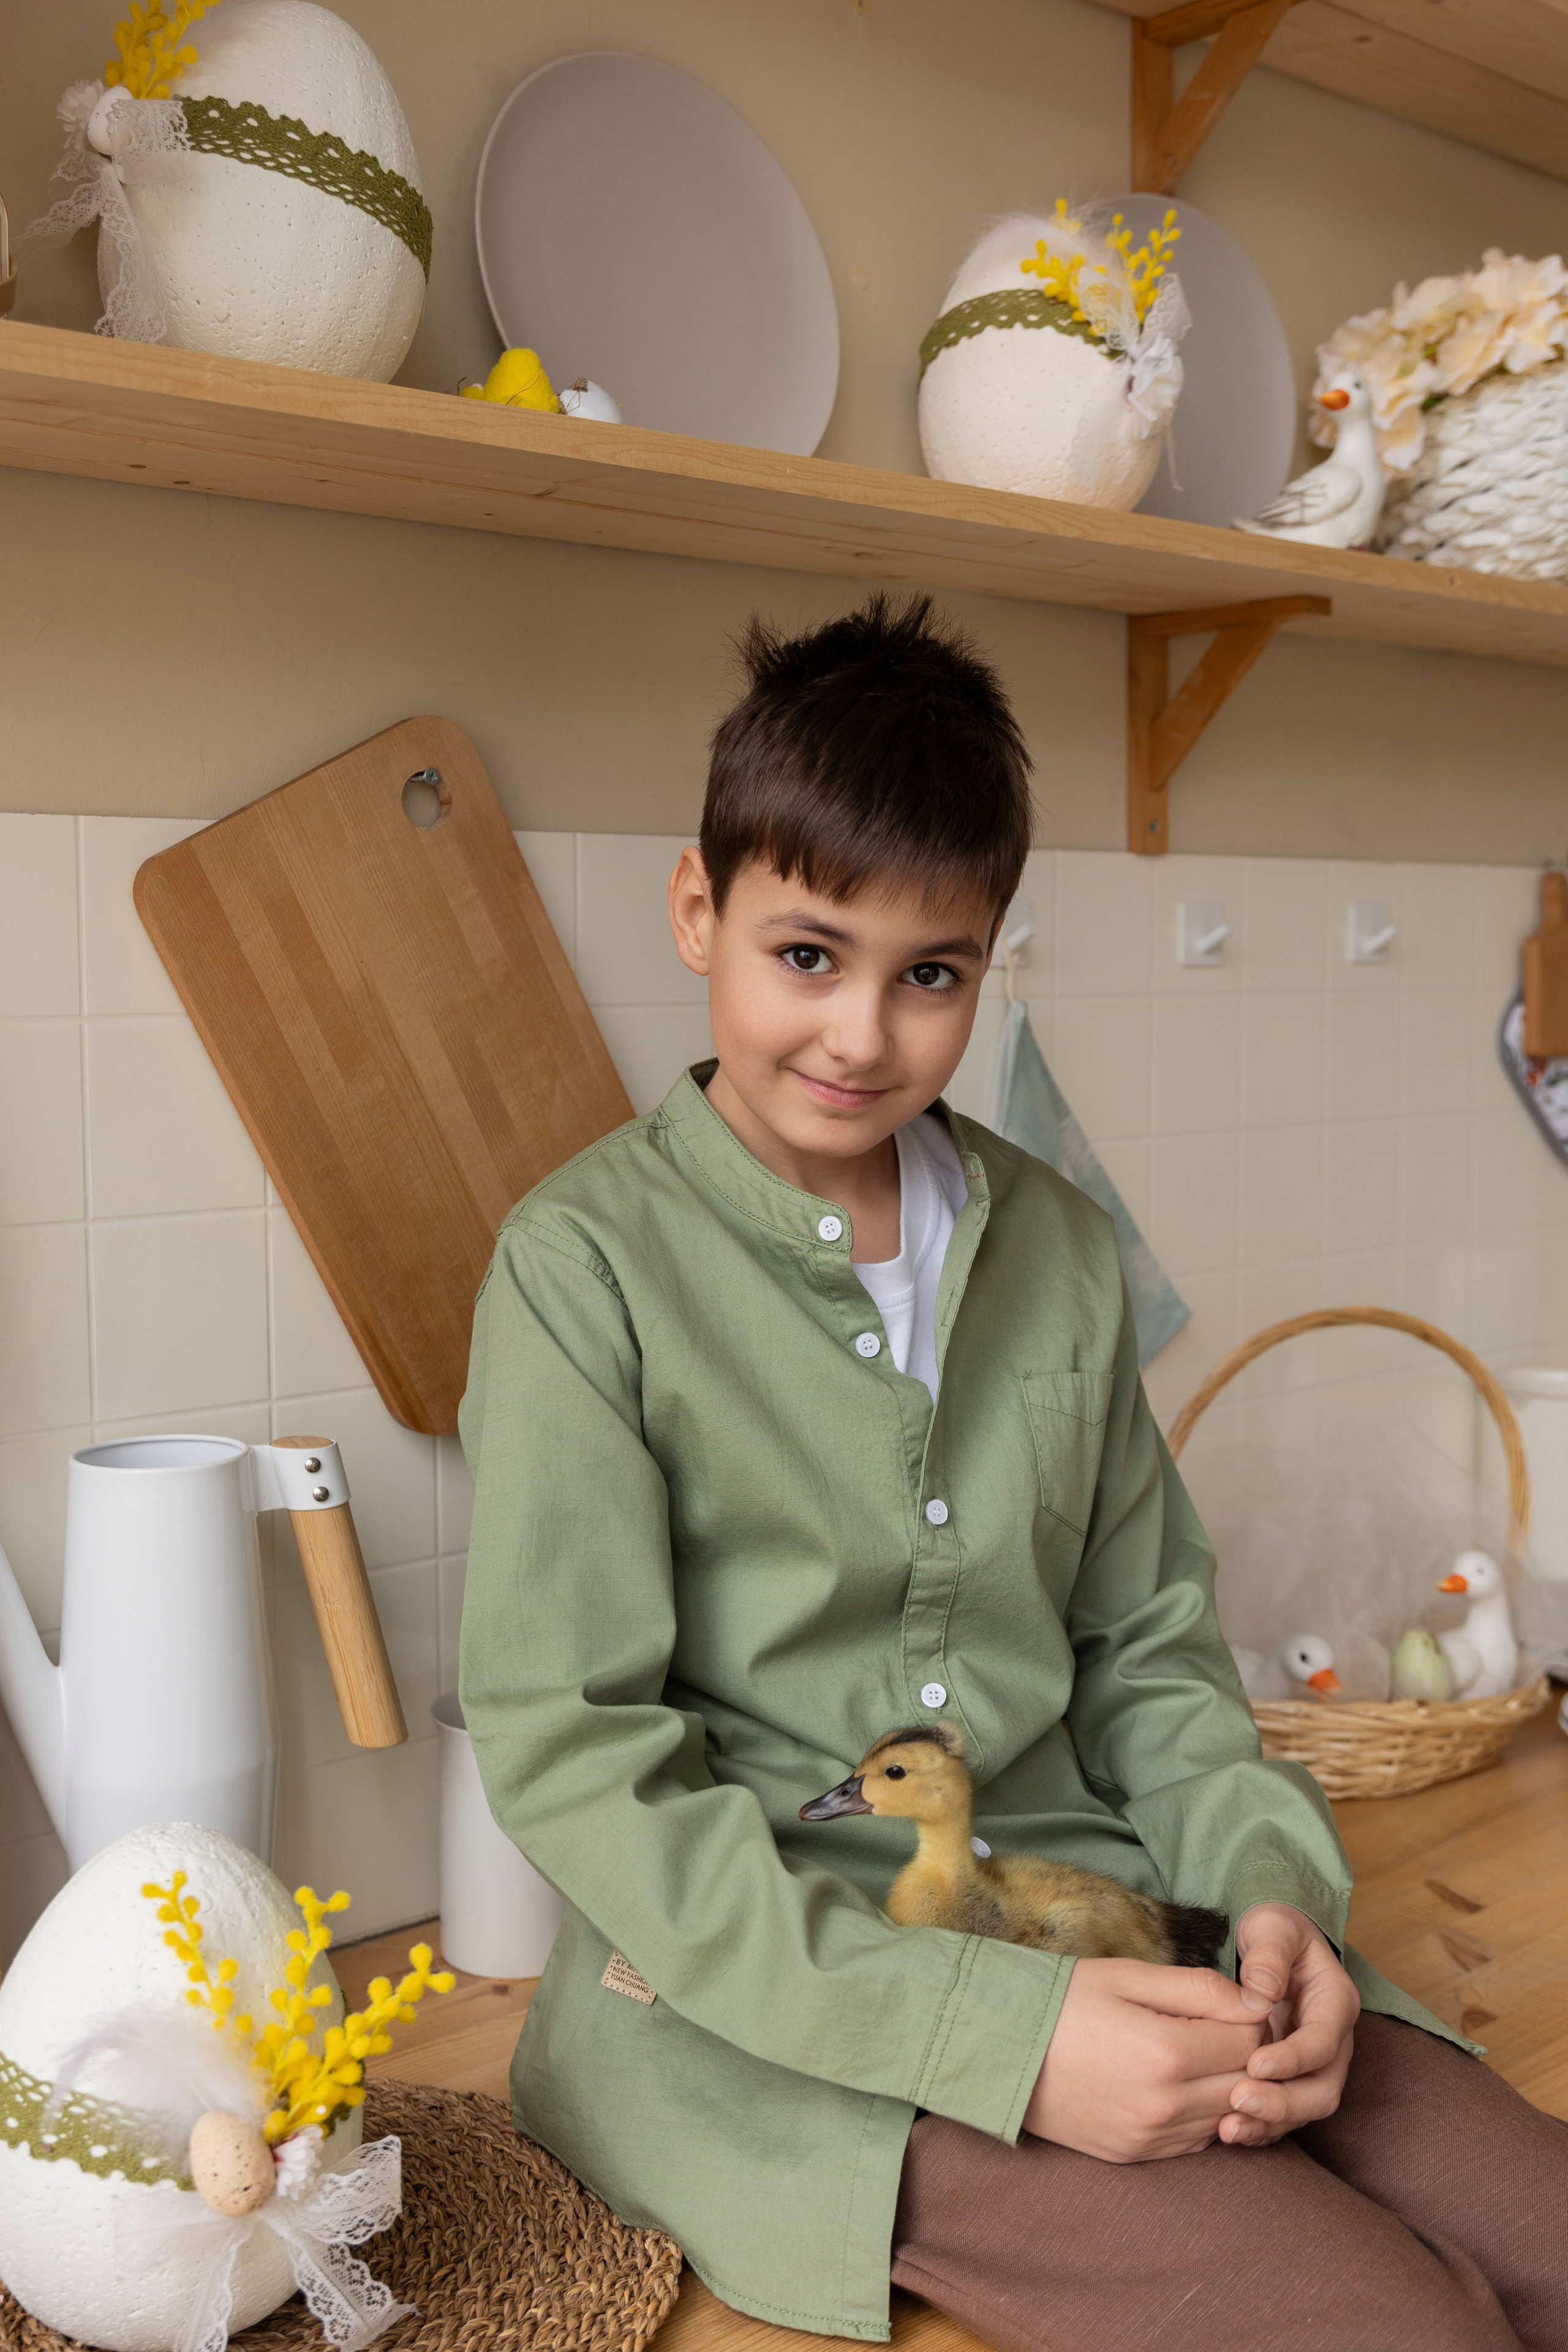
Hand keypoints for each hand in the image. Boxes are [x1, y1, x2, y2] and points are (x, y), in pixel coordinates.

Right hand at [1023, 1957, 1266, 2162]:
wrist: (999, 2048)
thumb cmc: (1063, 2000)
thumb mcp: (1127, 1976)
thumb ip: (1198, 1987)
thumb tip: (1258, 2002)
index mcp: (1166, 2053)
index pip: (1251, 2042)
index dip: (1252, 2017)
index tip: (1233, 2002)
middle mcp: (1165, 2106)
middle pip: (1247, 2083)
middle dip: (1247, 2052)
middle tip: (1220, 2024)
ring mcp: (1149, 2137)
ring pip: (1227, 2116)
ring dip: (1226, 2085)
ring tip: (1200, 2051)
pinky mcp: (1134, 2155)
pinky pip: (1196, 2142)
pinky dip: (1202, 2114)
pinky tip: (1180, 2084)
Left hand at [1219, 1903, 1358, 2147]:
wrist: (1274, 1945)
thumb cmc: (1274, 1931)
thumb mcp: (1273, 1927)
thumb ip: (1269, 1954)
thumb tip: (1263, 1991)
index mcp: (1336, 2001)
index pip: (1324, 2040)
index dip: (1294, 2058)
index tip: (1256, 2064)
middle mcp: (1333, 2041)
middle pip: (1324, 2087)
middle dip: (1285, 2102)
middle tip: (1240, 2100)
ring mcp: (1315, 2065)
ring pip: (1306, 2108)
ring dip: (1271, 2122)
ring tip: (1228, 2128)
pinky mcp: (1293, 2080)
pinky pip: (1285, 2114)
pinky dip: (1261, 2127)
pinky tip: (1228, 2131)